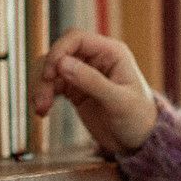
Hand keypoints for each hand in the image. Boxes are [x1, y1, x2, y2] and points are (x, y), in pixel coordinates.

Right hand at [30, 29, 158, 154]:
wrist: (140, 142)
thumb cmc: (139, 119)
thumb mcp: (119, 102)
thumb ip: (92, 81)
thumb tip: (62, 64)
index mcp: (111, 53)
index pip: (76, 39)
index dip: (59, 51)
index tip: (51, 73)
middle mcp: (95, 59)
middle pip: (60, 53)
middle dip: (47, 72)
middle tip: (43, 95)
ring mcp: (83, 74)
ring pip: (52, 70)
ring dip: (42, 86)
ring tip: (41, 107)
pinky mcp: (75, 89)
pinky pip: (52, 85)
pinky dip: (44, 95)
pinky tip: (42, 110)